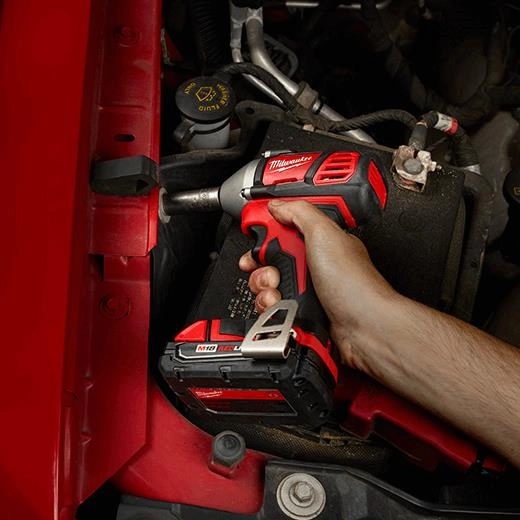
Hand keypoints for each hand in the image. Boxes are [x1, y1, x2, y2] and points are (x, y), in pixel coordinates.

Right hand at [239, 199, 398, 369]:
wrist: (364, 328)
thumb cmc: (355, 283)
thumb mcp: (325, 233)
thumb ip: (299, 212)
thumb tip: (277, 205)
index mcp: (318, 242)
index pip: (283, 230)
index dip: (266, 232)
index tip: (257, 237)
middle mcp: (312, 265)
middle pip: (268, 259)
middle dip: (261, 265)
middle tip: (271, 269)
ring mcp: (306, 290)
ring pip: (267, 285)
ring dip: (265, 289)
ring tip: (278, 290)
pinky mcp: (301, 312)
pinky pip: (272, 308)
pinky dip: (272, 308)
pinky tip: (284, 307)